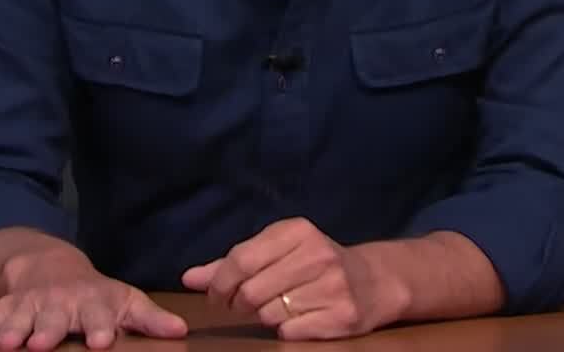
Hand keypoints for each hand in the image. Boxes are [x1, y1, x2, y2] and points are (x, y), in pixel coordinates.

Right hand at [0, 252, 186, 350]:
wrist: (52, 268)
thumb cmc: (96, 297)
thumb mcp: (125, 302)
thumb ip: (149, 319)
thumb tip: (182, 331)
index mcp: (93, 304)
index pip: (98, 316)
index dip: (99, 328)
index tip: (100, 342)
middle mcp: (60, 304)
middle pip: (54, 319)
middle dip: (48, 331)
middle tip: (42, 345)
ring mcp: (30, 306)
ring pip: (19, 320)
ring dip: (12, 332)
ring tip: (5, 346)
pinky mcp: (6, 309)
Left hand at [181, 218, 399, 340]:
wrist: (374, 281)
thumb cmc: (314, 264)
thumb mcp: (278, 251)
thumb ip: (232, 263)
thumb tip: (189, 278)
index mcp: (298, 231)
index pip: (241, 259)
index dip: (220, 283)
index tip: (216, 296)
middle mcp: (317, 254)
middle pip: (252, 291)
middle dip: (241, 304)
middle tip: (246, 305)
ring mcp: (333, 286)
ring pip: (269, 314)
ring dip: (265, 317)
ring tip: (279, 307)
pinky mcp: (342, 316)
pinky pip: (290, 332)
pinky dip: (286, 330)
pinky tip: (299, 318)